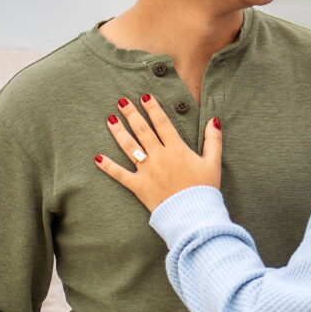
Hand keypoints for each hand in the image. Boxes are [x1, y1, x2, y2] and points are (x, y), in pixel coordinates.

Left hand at [95, 95, 221, 211]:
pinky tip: (97, 158)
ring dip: (119, 132)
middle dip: (131, 114)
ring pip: (129, 147)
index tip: (145, 96)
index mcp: (176, 149)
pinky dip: (108, 167)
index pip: (162, 123)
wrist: (193, 215)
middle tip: (122, 101)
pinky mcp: (139, 186)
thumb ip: (213, 140)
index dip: (153, 108)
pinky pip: (120, 175)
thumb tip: (213, 120)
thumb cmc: (205, 189)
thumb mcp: (213, 163)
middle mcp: (159, 156)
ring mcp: (147, 171)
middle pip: (142, 130)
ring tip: (110, 119)